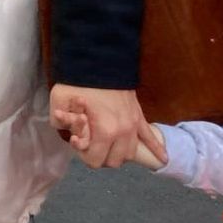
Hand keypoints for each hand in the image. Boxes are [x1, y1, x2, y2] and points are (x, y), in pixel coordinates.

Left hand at [48, 84, 163, 168]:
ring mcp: (134, 125)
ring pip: (130, 153)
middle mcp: (123, 132)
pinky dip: (157, 149)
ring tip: (107, 144)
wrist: (99, 61)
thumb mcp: (59, 101)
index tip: (77, 141)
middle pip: (114, 161)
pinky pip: (151, 137)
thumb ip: (59, 121)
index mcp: (105, 131)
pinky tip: (164, 159)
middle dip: (100, 156)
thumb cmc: (77, 82)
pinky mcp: (139, 117)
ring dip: (118, 153)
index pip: (95, 161)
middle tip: (90, 143)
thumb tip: (67, 132)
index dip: (83, 154)